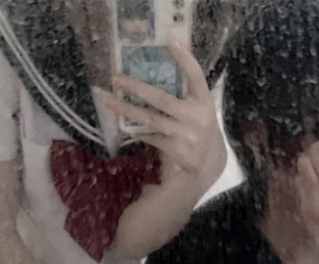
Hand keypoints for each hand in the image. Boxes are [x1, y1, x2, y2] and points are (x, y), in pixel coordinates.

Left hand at [105, 42, 226, 186]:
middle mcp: (196, 117)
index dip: (186, 60)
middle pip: (162, 99)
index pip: (196, 77)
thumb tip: (154, 79)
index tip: (171, 43)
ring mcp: (185, 134)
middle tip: (117, 79)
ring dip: (128, 110)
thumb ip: (186, 98)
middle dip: (138, 88)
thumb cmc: (202, 132)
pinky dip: (138, 131)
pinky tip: (126, 126)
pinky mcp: (175, 149)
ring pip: (151, 119)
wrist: (209, 165)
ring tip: (109, 101)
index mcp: (204, 103)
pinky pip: (151, 136)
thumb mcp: (202, 113)